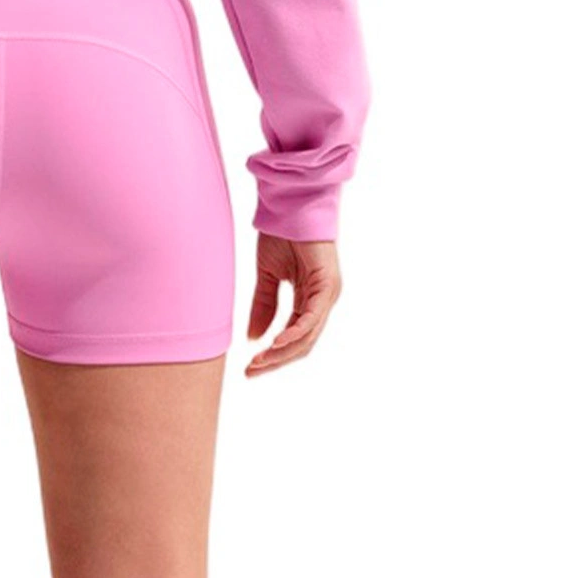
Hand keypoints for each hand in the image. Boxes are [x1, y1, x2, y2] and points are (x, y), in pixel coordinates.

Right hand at [245, 234, 341, 376]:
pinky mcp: (327, 286)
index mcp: (309, 300)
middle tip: (250, 372)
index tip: (248, 367)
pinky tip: (275, 343)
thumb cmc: (282, 234)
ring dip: (282, 353)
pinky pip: (311, 318)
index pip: (292, 338)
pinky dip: (295, 333)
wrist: (290, 205)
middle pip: (301, 344)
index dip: (271, 355)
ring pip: (307, 337)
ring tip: (258, 362)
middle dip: (275, 361)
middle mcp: (322, 301)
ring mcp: (328, 295)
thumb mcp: (266, 276)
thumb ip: (262, 306)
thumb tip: (253, 338)